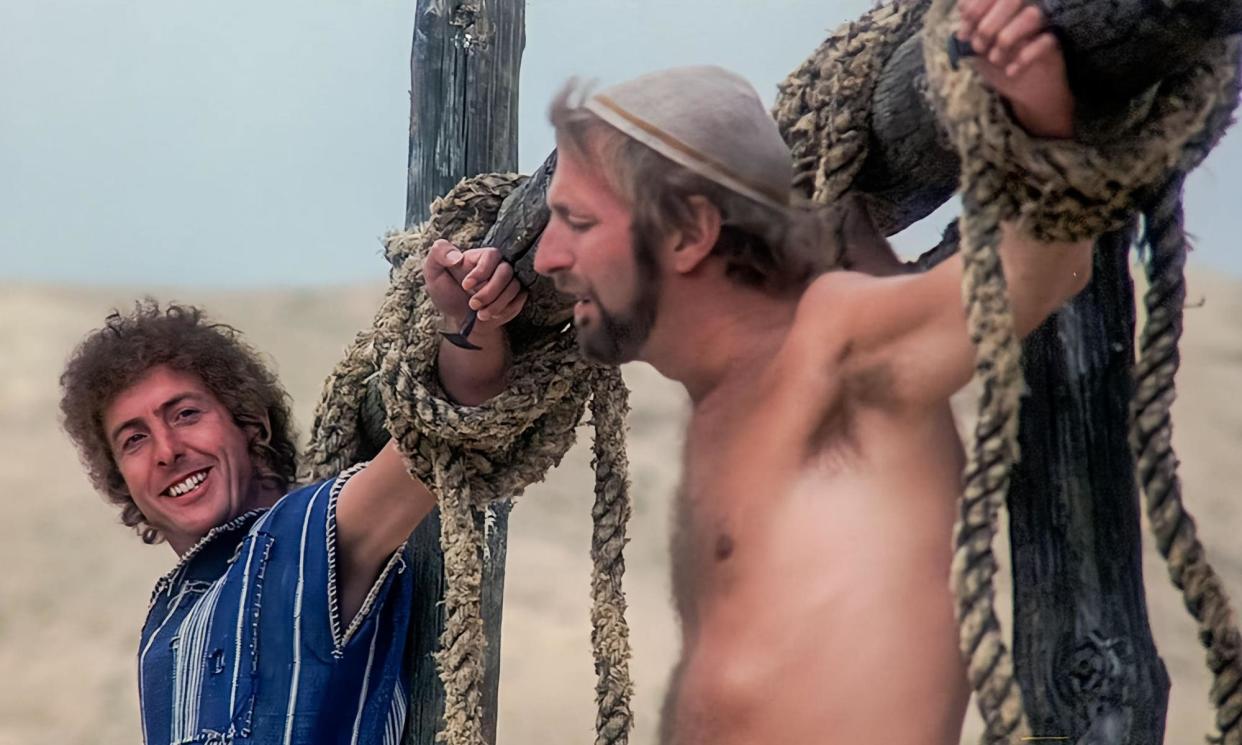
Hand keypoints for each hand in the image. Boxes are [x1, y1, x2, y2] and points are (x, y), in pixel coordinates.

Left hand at [423, 240, 527, 335]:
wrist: (460, 320)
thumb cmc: (447, 294)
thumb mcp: (433, 272)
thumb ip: (439, 254)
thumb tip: (457, 256)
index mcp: (479, 257)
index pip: (492, 255)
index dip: (481, 271)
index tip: (465, 286)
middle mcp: (497, 266)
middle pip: (506, 271)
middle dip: (489, 292)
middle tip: (472, 304)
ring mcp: (508, 281)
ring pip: (514, 287)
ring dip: (496, 304)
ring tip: (480, 314)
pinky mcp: (516, 295)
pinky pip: (520, 300)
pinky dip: (505, 310)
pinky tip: (491, 315)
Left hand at [957, 0, 1074, 137]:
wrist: (1025, 87)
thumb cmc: (999, 60)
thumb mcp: (978, 46)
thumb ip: (970, 31)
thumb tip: (963, 26)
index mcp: (1005, 4)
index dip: (973, 9)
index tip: (964, 35)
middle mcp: (1027, 6)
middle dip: (987, 26)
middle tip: (978, 47)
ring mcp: (1045, 22)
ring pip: (1031, 16)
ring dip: (1005, 40)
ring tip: (994, 59)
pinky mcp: (1057, 41)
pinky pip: (1045, 42)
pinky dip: (1024, 58)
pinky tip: (1011, 71)